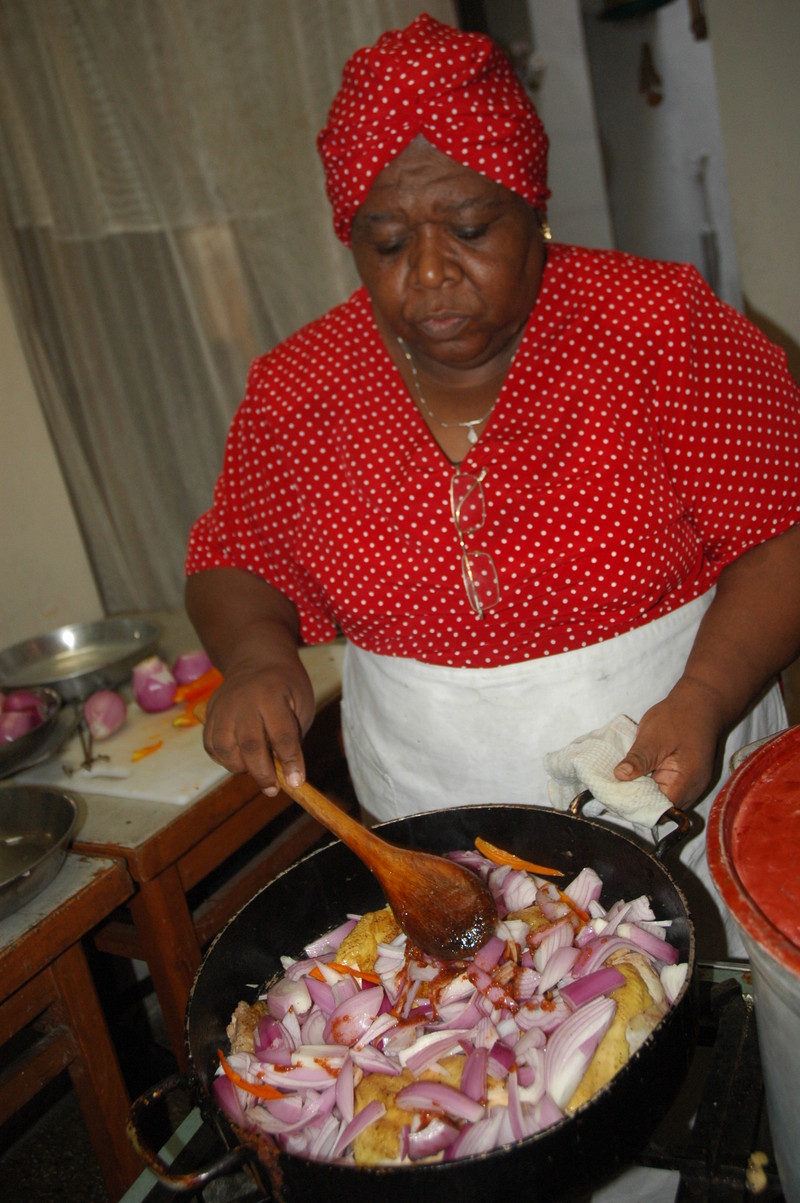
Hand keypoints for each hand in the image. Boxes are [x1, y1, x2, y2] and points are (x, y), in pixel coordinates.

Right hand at [201, 655, 315, 795]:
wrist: (255, 660)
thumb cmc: (285, 687)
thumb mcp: (301, 703)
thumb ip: (293, 737)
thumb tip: (287, 774)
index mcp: (272, 695)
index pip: (282, 734)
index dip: (290, 761)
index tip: (297, 782)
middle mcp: (243, 702)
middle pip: (251, 745)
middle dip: (263, 773)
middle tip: (273, 789)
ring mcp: (222, 708)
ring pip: (226, 749)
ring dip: (242, 768)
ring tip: (256, 769)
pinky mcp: (210, 715)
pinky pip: (212, 747)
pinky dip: (225, 760)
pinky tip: (240, 759)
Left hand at [613, 679, 725, 808]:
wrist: (700, 703)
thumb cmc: (679, 717)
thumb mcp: (653, 737)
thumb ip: (638, 759)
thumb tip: (619, 776)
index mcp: (687, 781)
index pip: (660, 808)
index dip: (638, 805)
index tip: (616, 798)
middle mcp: (694, 789)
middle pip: (663, 808)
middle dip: (640, 802)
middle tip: (614, 792)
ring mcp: (692, 784)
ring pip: (665, 799)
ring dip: (645, 794)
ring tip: (622, 786)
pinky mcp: (686, 777)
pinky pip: (668, 788)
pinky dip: (652, 785)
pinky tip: (636, 777)